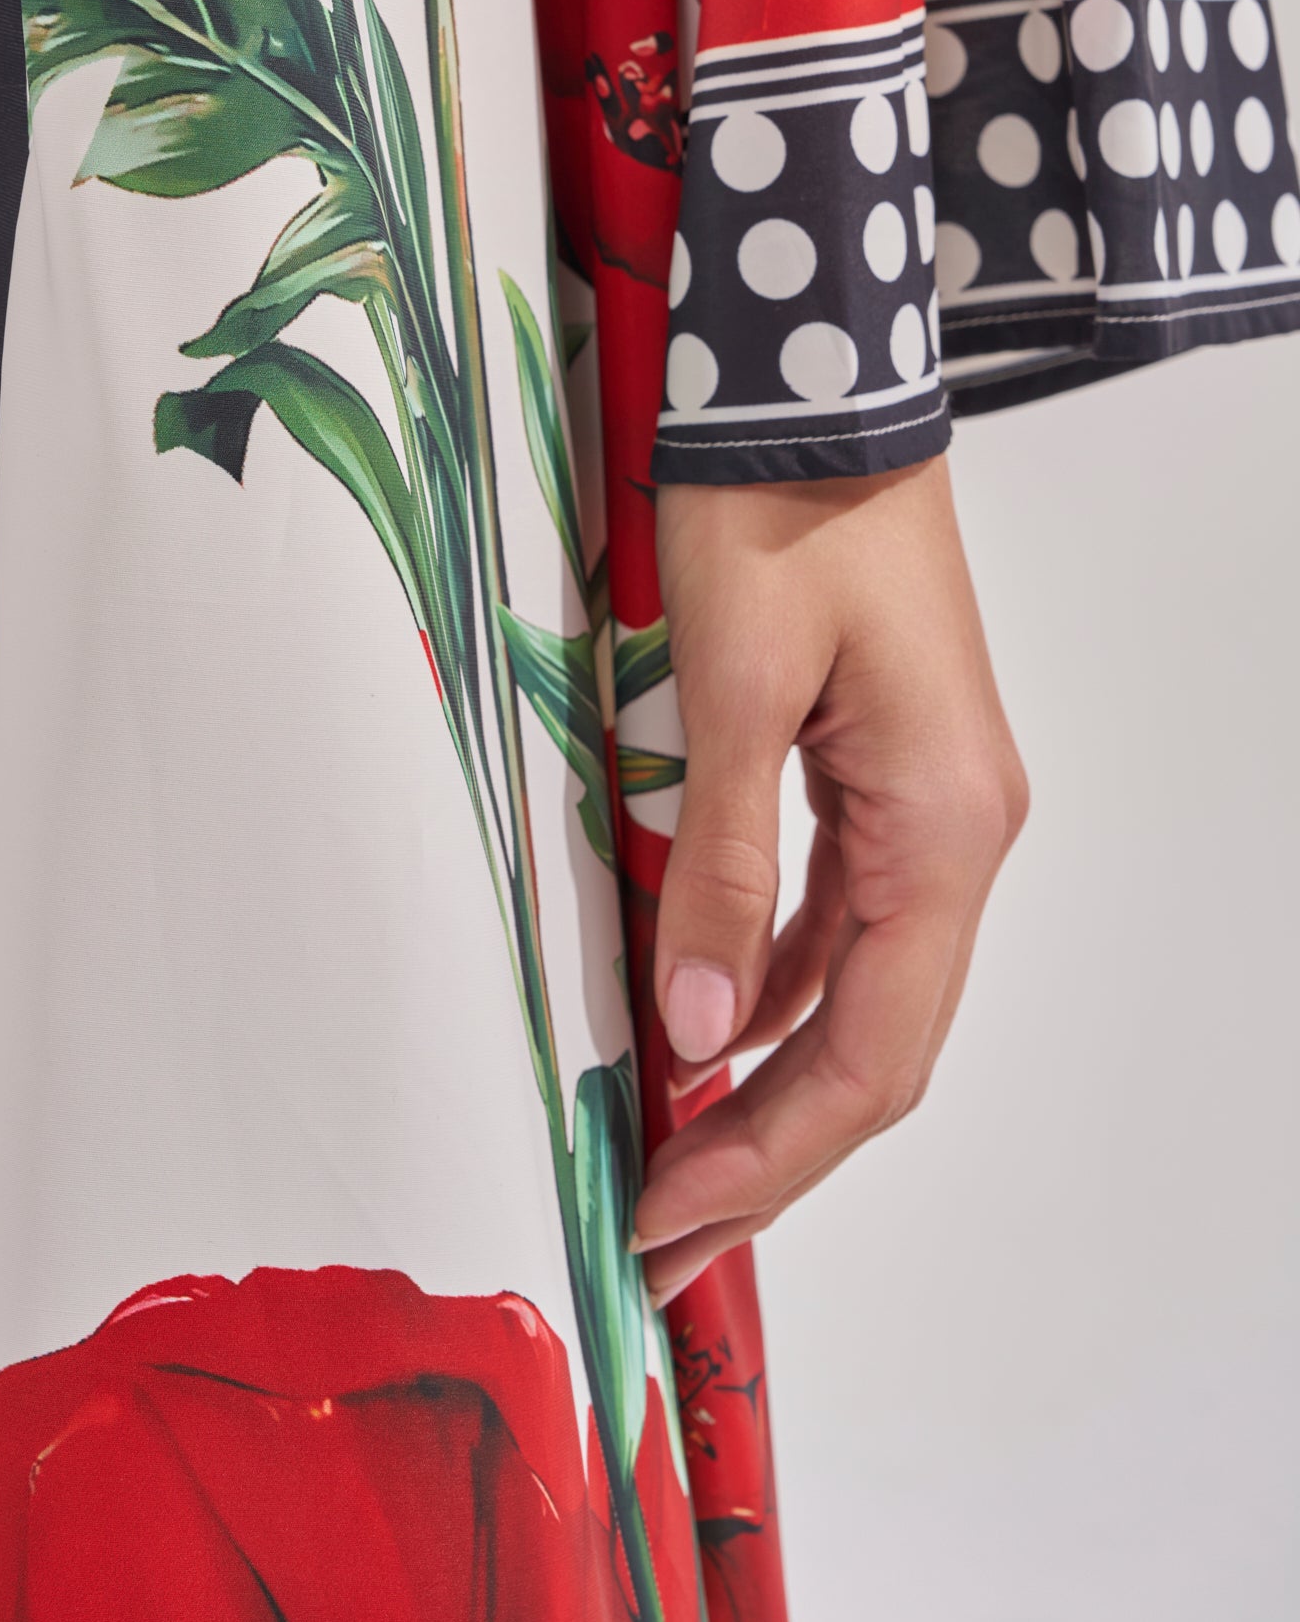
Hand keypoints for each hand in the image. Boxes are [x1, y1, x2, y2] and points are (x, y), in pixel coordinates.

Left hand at [634, 456, 1026, 1305]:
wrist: (816, 386)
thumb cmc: (779, 507)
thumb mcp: (731, 688)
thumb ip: (719, 865)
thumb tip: (692, 1027)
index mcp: (942, 828)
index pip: (864, 1054)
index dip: (767, 1155)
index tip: (668, 1221)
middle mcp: (960, 832)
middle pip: (875, 1046)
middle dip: (768, 1150)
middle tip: (661, 1235)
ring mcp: (930, 803)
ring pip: (859, 990)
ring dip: (768, 1079)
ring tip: (672, 1157)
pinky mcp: (886, 770)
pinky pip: (838, 916)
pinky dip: (772, 984)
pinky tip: (707, 1021)